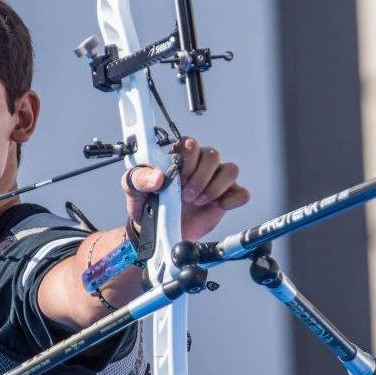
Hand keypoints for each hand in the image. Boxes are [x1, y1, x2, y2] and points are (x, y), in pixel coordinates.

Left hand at [122, 137, 249, 241]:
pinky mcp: (226, 197)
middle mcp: (199, 164)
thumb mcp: (133, 189)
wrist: (156, 230)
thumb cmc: (147, 203)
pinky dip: (233, 199)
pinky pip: (241, 193)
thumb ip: (139, 178)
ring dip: (215, 187)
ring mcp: (214, 180)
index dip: (188, 161)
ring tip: (199, 201)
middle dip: (200, 178)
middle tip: (187, 195)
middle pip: (213, 155)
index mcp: (178, 156)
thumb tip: (158, 176)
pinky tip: (218, 206)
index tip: (179, 178)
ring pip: (231, 170)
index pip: (191, 144)